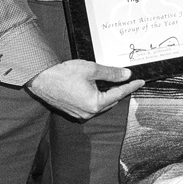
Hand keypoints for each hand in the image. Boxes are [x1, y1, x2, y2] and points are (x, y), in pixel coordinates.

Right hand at [25, 60, 143, 119]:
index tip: (140, 82)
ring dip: (108, 94)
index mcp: (95, 103)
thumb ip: (111, 73)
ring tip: (112, 81)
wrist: (41, 79)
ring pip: (102, 104)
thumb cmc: (63, 74)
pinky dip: (98, 97)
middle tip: (127, 79)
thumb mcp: (91, 69)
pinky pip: (91, 106)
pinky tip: (98, 87)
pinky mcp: (74, 112)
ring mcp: (80, 114)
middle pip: (111, 100)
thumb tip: (126, 75)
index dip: (131, 86)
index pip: (119, 94)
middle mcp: (88, 112)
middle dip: (119, 90)